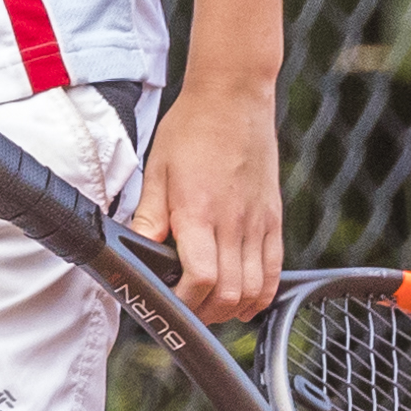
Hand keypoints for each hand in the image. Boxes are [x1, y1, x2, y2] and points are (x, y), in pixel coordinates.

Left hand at [130, 71, 282, 322]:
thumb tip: (135, 252)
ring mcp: (258, 222)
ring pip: (254, 288)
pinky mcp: (273, 218)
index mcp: (199, 212)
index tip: (169, 302)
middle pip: (230, 293)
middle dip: (206, 313)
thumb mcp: (157, 170)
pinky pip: (275, 268)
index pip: (201, 279)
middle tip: (187, 310)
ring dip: (233, 309)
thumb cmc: (191, 130)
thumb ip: (149, 216)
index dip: (185, 302)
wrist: (233, 96)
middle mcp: (233, 222)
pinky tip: (246, 302)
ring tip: (212, 307)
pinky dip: (262, 294)